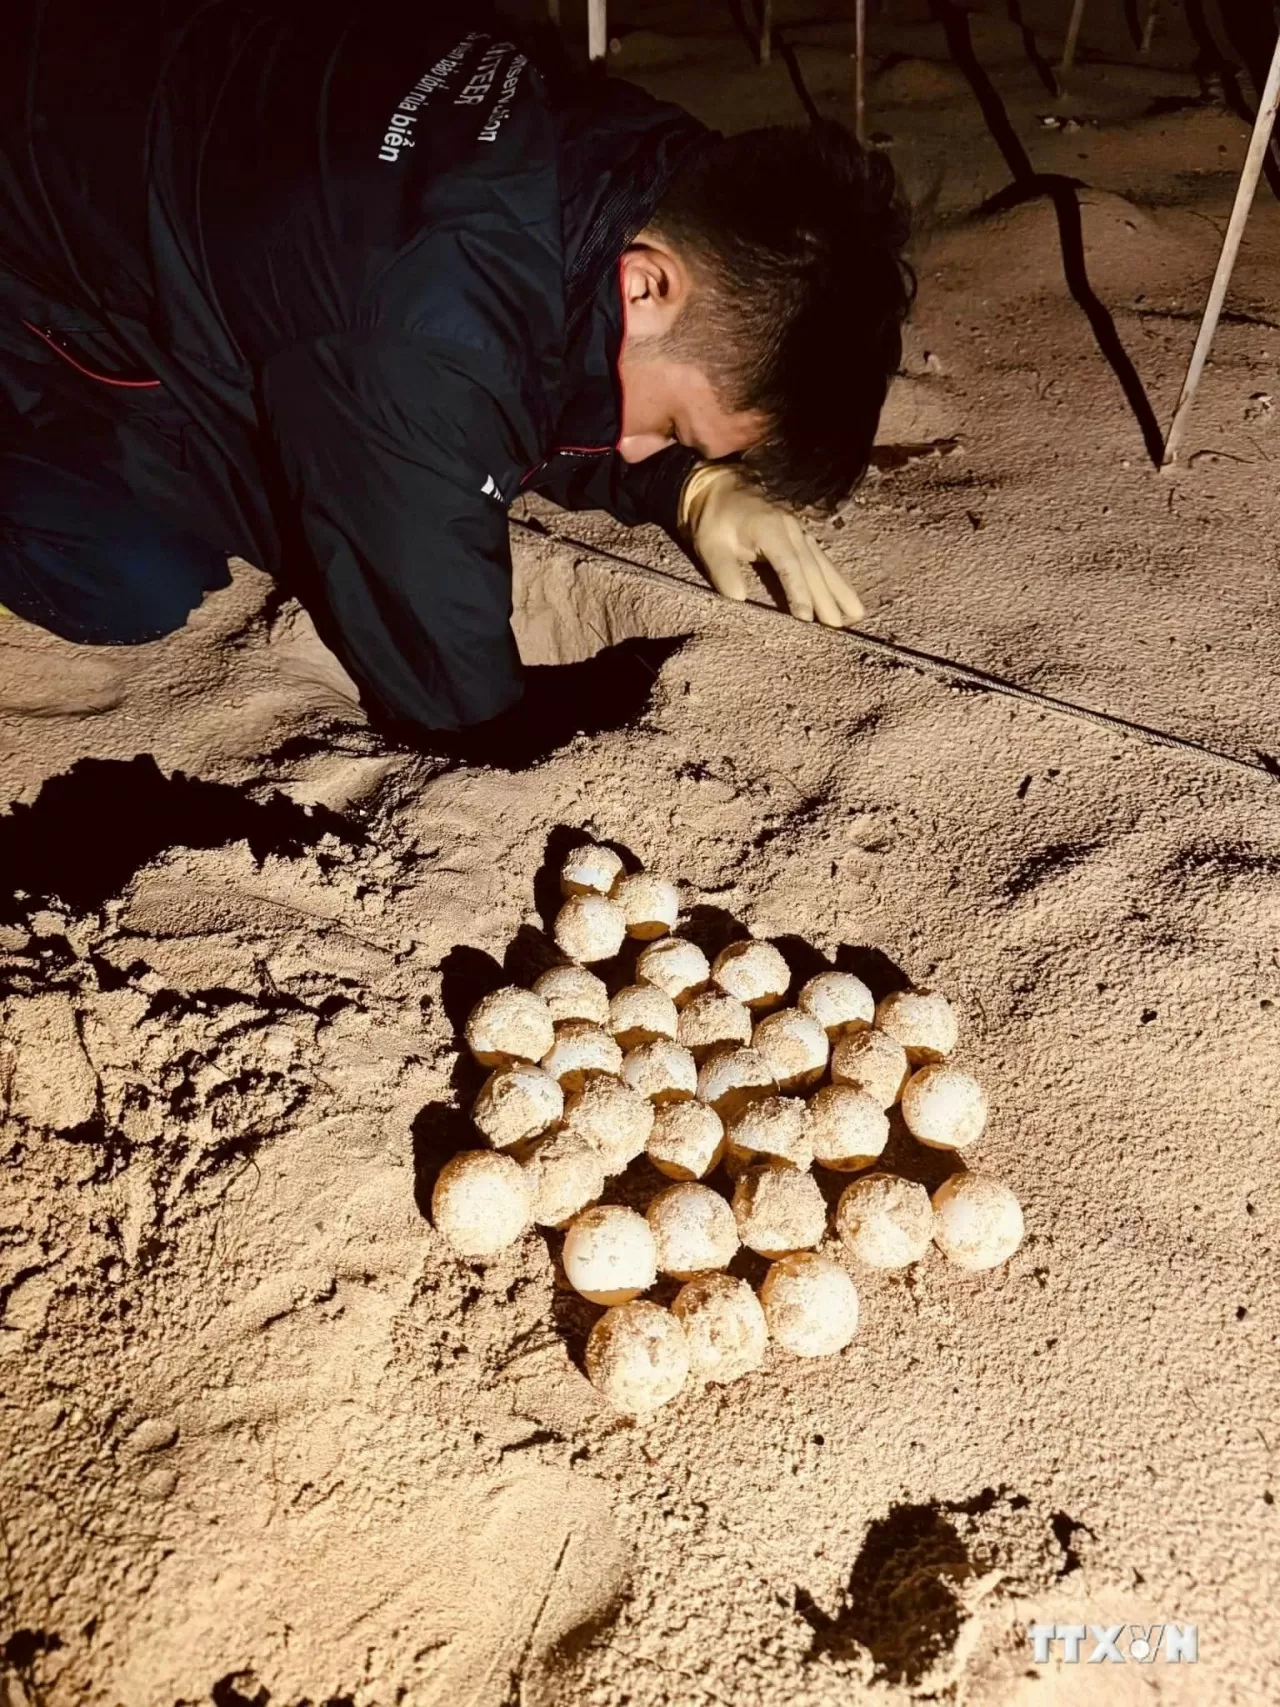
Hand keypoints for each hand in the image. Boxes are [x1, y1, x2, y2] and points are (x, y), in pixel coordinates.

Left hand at [678, 463, 863, 626]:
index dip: (798, 592)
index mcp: (770, 529)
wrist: (717, 486)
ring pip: (823, 563)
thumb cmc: (712, 517)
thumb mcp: (710, 544)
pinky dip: (835, 578)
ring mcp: (798, 530)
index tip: (806, 618)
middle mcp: (791, 528)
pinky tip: (846, 594)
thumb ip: (724, 571)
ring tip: (857, 613)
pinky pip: (822, 558)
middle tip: (837, 626)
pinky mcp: (800, 534)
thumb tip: (739, 600)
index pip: (789, 566)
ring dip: (840, 589)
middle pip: (812, 568)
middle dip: (826, 598)